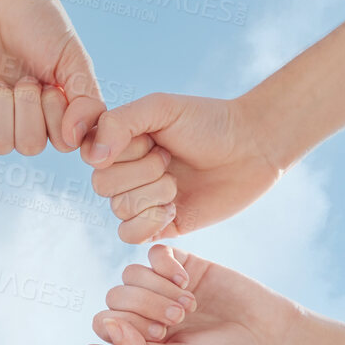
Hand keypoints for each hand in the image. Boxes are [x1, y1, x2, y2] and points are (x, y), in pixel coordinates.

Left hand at [0, 0, 102, 155]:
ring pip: (1, 146)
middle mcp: (26, 116)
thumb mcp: (74, 60)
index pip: (62, 143)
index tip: (50, 84)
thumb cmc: (41, 21)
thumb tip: (75, 142)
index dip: (55, 118)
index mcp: (56, 108)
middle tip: (23, 78)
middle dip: (27, 110)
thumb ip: (86, 102)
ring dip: (1, 112)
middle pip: (29, 146)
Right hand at [82, 92, 282, 241]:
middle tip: (170, 159)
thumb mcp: (161, 108)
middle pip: (102, 186)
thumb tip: (93, 158)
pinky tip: (174, 208)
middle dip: (143, 172)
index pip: (93, 156)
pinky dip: (149, 223)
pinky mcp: (158, 226)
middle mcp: (126, 172)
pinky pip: (129, 236)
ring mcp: (141, 200)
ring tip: (178, 182)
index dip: (123, 151)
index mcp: (121, 142)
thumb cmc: (209, 122)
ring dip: (153, 194)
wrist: (251, 149)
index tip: (153, 139)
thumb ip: (120, 122)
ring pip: (118, 210)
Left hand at [90, 245, 301, 344]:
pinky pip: (154, 253)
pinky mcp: (184, 264)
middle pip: (116, 296)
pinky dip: (165, 265)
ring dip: (156, 288)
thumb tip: (108, 325)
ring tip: (188, 305)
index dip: (125, 325)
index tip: (160, 336)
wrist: (269, 337)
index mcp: (140, 341)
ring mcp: (163, 287)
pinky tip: (187, 281)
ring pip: (131, 274)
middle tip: (178, 319)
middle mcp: (147, 313)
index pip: (106, 323)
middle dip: (143, 305)